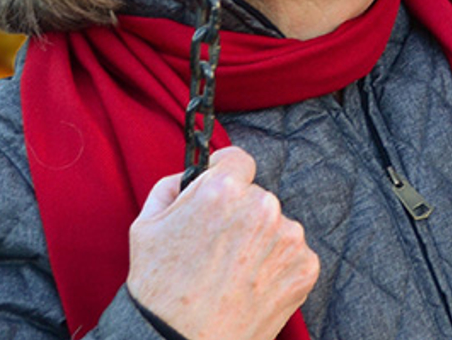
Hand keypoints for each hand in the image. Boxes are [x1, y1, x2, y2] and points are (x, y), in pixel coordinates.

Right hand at [126, 146, 319, 339]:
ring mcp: (289, 238)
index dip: (226, 173)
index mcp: (224, 191)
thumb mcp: (146, 227)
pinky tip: (250, 286)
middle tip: (217, 248)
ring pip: (276, 226)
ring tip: (232, 273)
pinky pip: (292, 254)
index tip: (223, 187)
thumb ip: (171, 187)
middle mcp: (263, 207)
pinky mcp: (305, 267)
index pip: (238, 160)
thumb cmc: (160, 290)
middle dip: (240, 214)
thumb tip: (190, 174)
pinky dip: (276, 266)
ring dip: (261, 241)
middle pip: (257, 196)